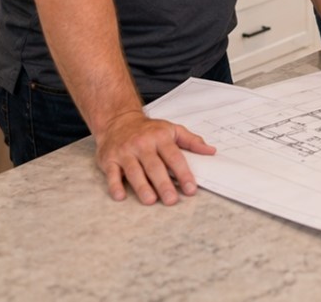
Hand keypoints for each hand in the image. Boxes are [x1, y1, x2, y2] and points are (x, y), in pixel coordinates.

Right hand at [94, 109, 215, 205]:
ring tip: (150, 200)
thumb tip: (211, 151)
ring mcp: (125, 152)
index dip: (183, 173)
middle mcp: (142, 144)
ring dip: (142, 186)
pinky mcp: (109, 159)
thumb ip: (192, 141)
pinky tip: (120, 196)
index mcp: (160, 137)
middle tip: (171, 200)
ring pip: (134, 170)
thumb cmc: (148, 129)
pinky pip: (112, 173)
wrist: (118, 120)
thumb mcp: (172, 129)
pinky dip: (115, 185)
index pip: (174, 157)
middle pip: (154, 166)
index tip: (191, 188)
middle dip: (163, 184)